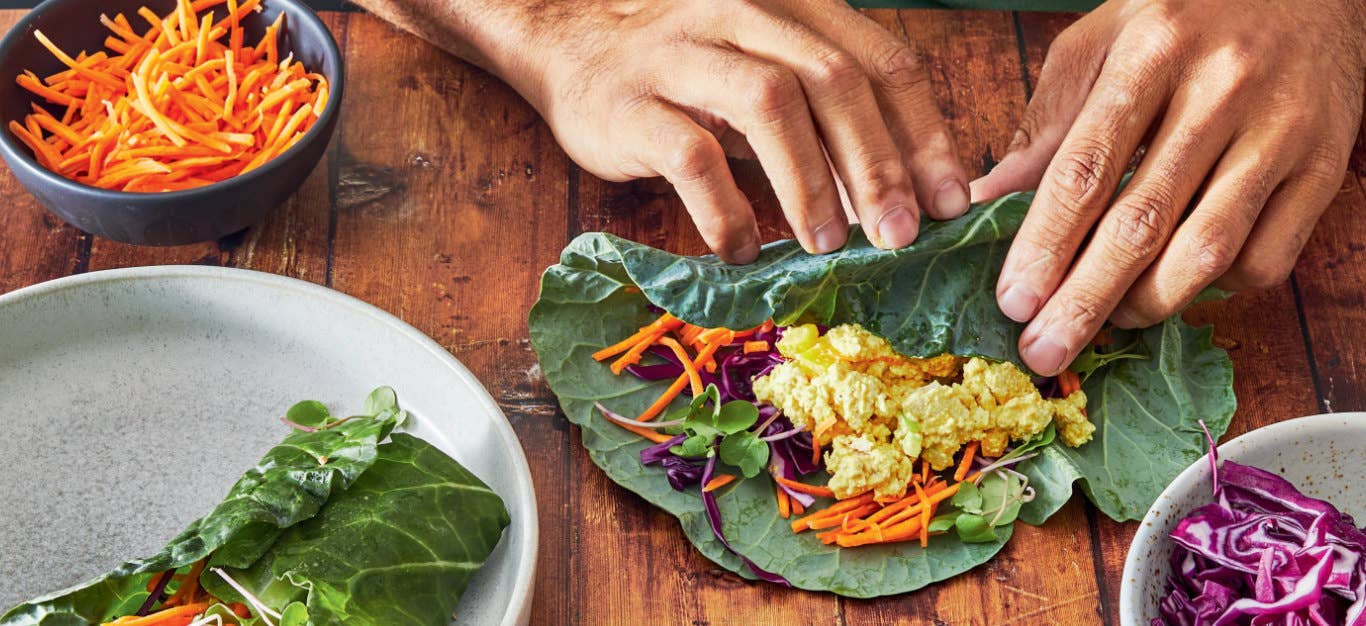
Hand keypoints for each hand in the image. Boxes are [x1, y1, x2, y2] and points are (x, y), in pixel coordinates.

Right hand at [359, 0, 969, 262]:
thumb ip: (829, 112)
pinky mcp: (632, 103)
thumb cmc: (689, 69)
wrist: (570, 44)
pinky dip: (727, 210)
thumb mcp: (768, 66)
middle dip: (878, 164)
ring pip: (769, 105)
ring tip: (827, 245)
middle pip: (833, 80)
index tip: (949, 201)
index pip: (881, 61)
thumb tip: (906, 192)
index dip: (924, 134)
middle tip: (900, 234)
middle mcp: (744, 12)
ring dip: (809, 183)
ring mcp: (683, 53)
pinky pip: (693, 157)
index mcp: (794, 4)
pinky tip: (742, 248)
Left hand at [971, 0, 1364, 374]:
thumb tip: (988, 201)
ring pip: (1207, 251)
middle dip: (1083, 299)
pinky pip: (1267, 258)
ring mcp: (1282, 131)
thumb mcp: (1103, 41)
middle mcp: (1222, 90)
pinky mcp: (1326, 167)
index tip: (1013, 299)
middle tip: (1042, 347)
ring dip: (1145, 306)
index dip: (1044, 245)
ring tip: (1103, 324)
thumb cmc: (1187, 17)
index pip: (1085, 169)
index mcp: (1152, 52)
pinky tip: (1177, 285)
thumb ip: (1048, 122)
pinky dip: (1217, 290)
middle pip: (1142, 222)